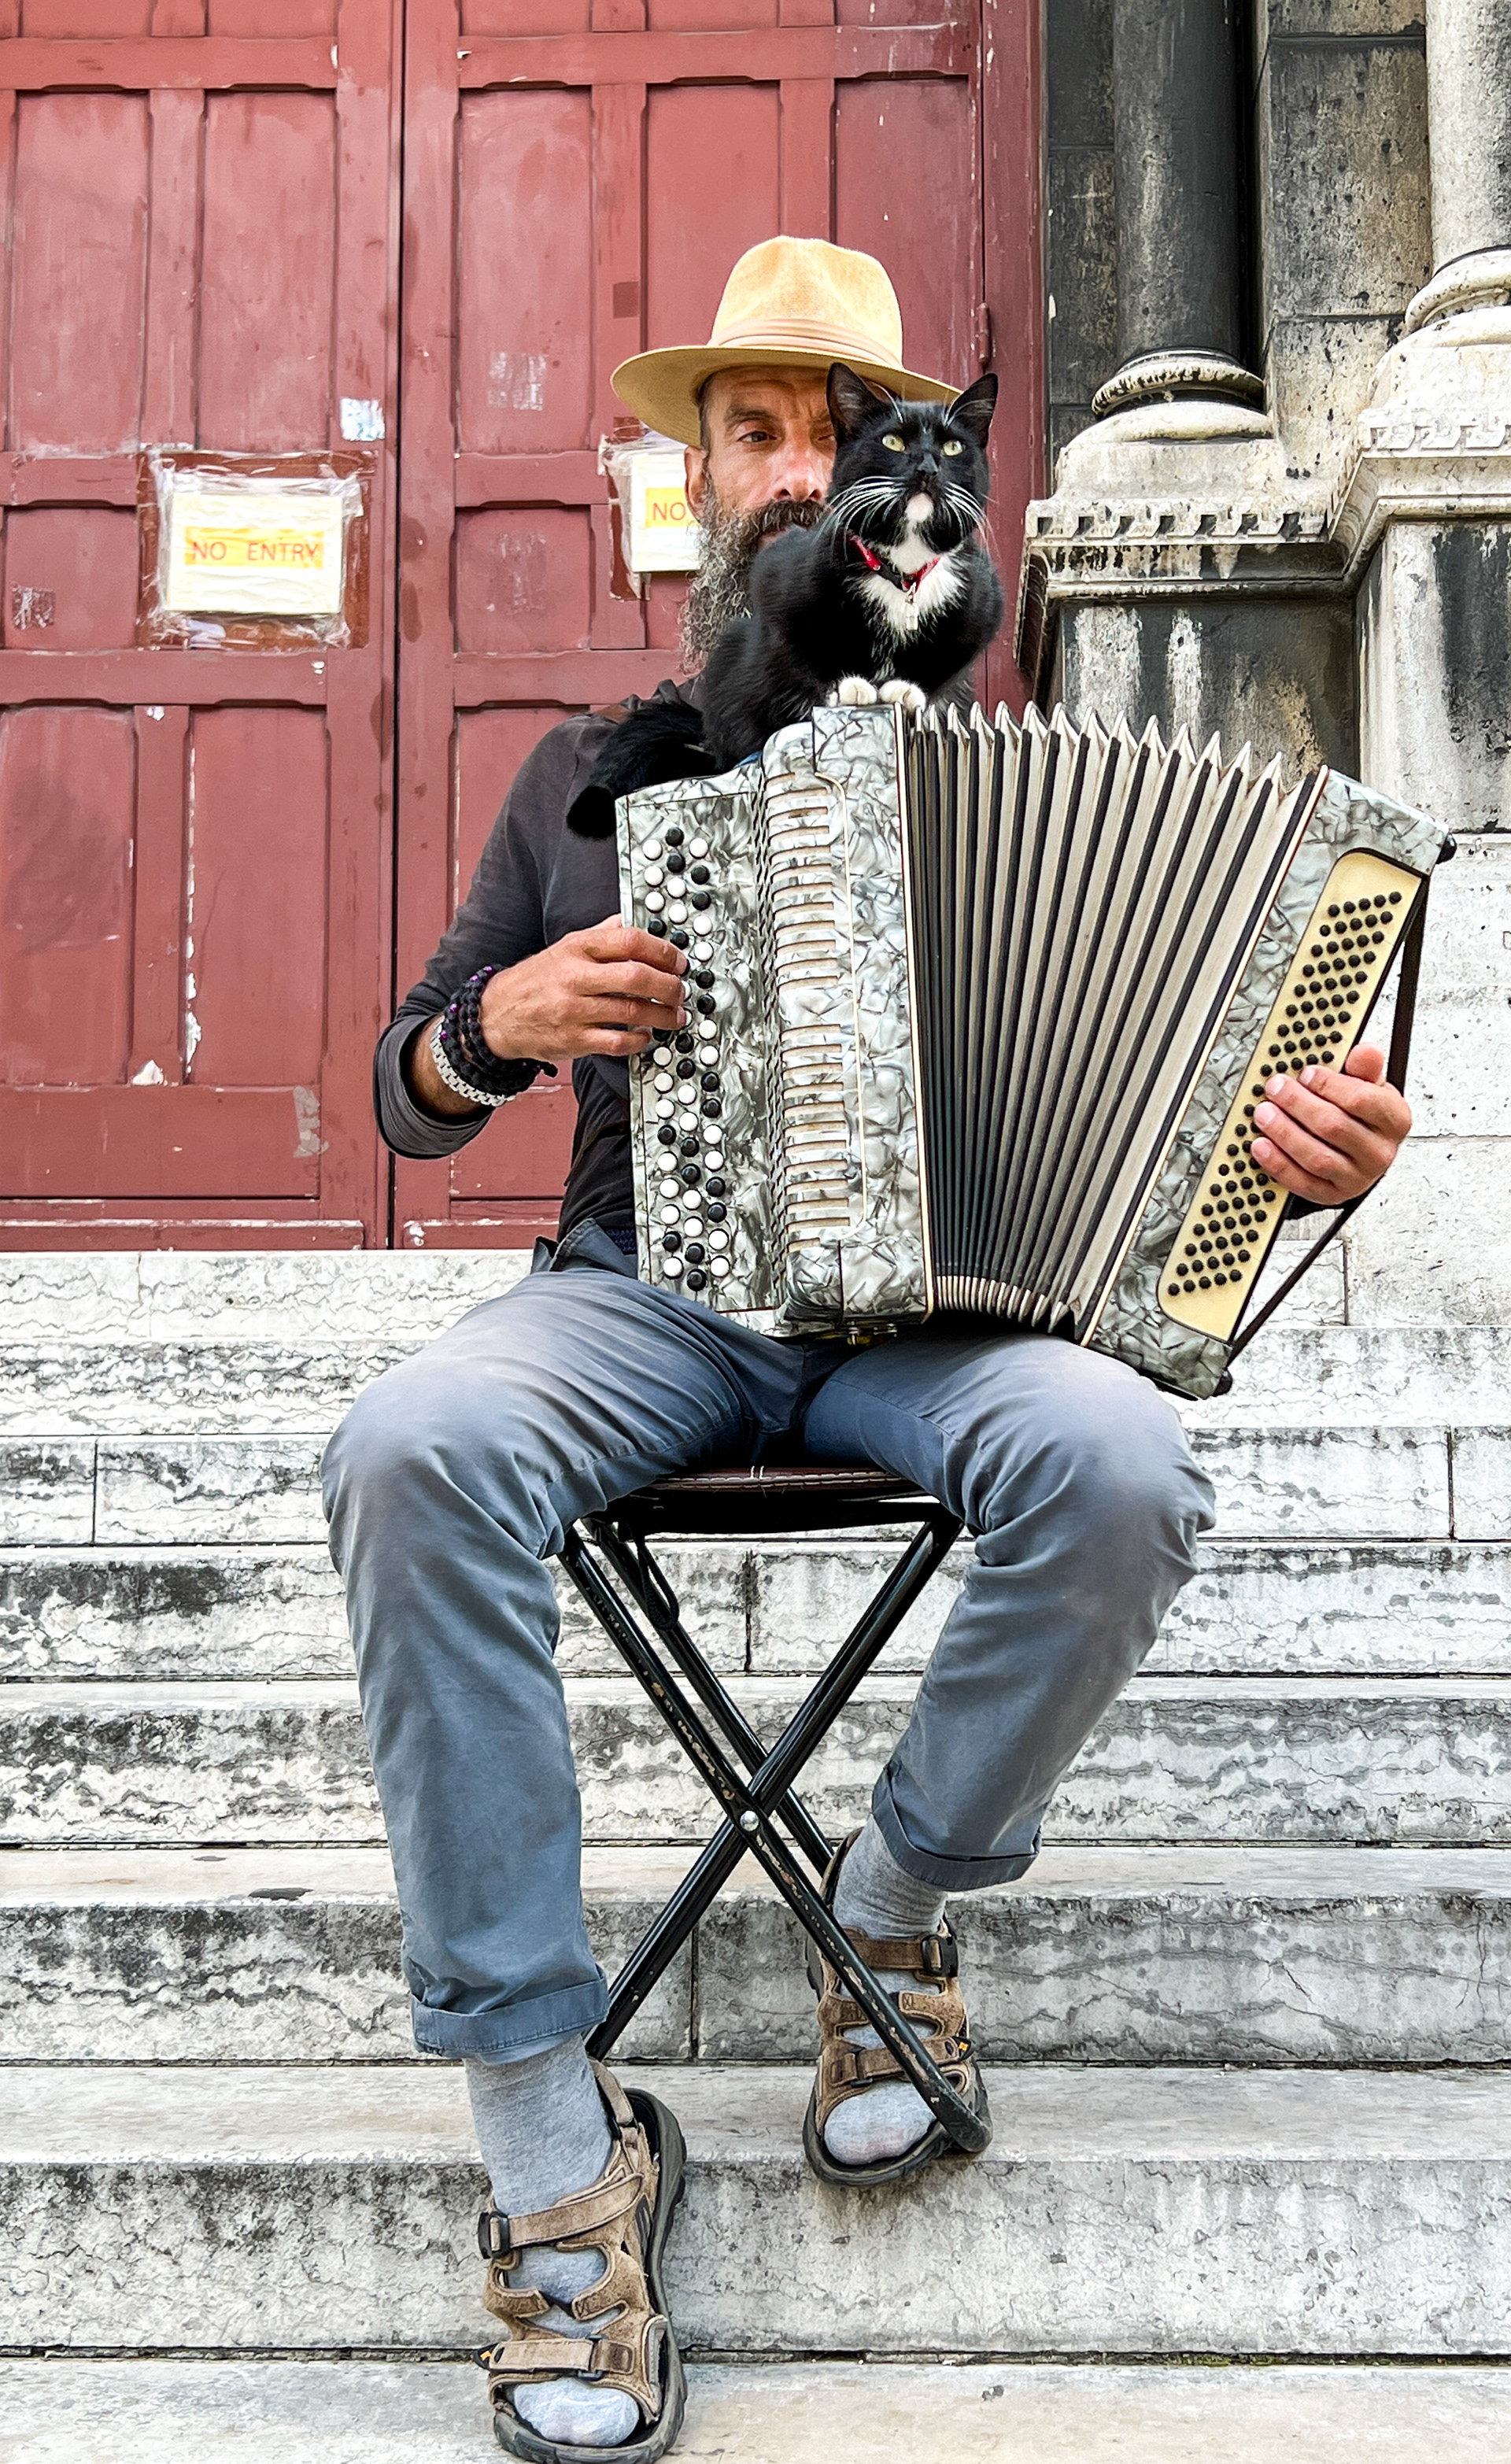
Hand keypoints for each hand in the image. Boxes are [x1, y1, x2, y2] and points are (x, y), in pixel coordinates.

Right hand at [479, 917, 687, 1064]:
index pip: (629, 940)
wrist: (496, 1016)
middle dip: (669, 985)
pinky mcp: (573, 1040)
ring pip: (632, 1011)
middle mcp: (575, 977)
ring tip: (675, 1016)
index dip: (662, 950)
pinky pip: (618, 1042)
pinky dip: (639, 1040)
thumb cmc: (536, 980)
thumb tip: (631, 921)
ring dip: (663, 1015)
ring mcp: (574, 1010)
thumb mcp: (564, 948)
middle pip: (636, 976)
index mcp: (576, 948)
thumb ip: (600, 935)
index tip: (678, 961)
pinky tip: (646, 1035)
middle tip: (681, 991)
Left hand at [1250, 1046, 1410, 1203]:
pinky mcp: (1332, 1195)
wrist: (1361, 1153)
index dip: (1330, 1085)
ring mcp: (1357, 1178)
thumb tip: (1365, 1051)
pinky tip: (1261, 1145)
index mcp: (1394, 1120)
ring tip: (1264, 1113)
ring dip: (1284, 1133)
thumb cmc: (1363, 1116)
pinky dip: (1278, 1163)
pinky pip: (1302, 1182)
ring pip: (1316, 1157)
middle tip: (1276, 1088)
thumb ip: (1364, 1068)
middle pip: (1334, 1127)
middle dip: (1299, 1104)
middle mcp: (1379, 1152)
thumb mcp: (1369, 1086)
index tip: (1306, 1073)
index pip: (1363, 1100)